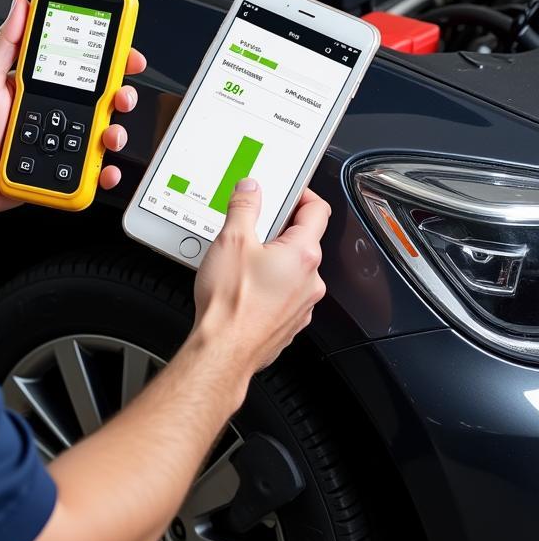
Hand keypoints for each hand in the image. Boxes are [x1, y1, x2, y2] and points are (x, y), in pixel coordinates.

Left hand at [0, 0, 146, 221]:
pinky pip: (91, 170)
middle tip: (120, 94)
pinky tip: (103, 169)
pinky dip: (104, 171)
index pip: (81, 64)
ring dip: (116, 132)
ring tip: (109, 134)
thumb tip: (21, 6)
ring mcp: (60, 140)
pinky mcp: (61, 169)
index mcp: (41, 85)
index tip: (123, 48)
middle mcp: (55, 110)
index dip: (107, 55)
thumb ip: (5, 42)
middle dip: (122, 92)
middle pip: (102, 98)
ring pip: (103, 133)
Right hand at [192, 181, 328, 373]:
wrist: (224, 351)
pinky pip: (285, 291)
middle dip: (279, 227)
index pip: (317, 210)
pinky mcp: (290, 321)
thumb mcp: (231, 241)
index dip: (302, 193)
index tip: (288, 189)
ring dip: (274, 257)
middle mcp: (311, 280)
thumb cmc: (231, 304)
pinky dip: (270, 283)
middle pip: (303, 239)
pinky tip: (244, 285)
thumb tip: (250, 189)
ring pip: (293, 267)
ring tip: (242, 258)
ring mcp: (303, 303)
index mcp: (303, 254)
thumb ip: (244, 207)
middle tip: (252, 225)